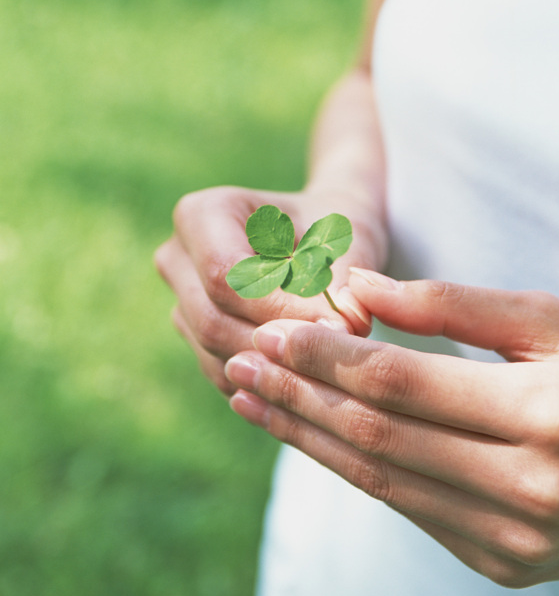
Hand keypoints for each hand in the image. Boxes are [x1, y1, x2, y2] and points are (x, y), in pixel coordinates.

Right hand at [154, 188, 386, 393]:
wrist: (321, 235)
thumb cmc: (332, 227)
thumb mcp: (343, 243)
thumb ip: (342, 284)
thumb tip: (343, 329)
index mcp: (202, 213)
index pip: (226, 277)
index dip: (279, 310)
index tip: (339, 327)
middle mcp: (178, 257)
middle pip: (213, 321)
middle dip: (276, 344)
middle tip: (339, 354)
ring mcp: (181, 300)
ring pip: (216, 354)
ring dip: (275, 368)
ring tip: (332, 364)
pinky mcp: (194, 336)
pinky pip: (222, 373)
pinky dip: (267, 382)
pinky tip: (311, 376)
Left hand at [224, 269, 558, 586]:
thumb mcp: (549, 322)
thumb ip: (453, 302)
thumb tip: (357, 287)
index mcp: (548, 413)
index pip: (402, 382)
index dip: (327, 355)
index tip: (270, 331)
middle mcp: (532, 487)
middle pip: (378, 436)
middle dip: (298, 396)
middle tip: (238, 365)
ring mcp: (515, 540)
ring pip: (380, 481)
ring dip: (306, 437)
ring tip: (250, 401)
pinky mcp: (501, 565)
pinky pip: (407, 510)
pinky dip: (350, 469)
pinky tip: (310, 436)